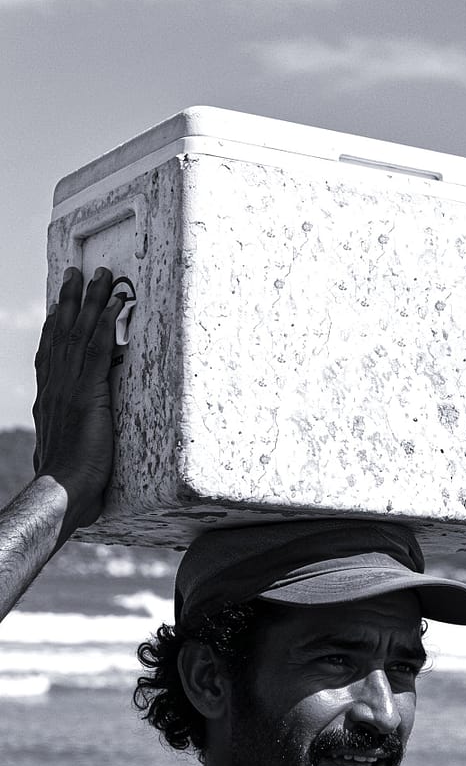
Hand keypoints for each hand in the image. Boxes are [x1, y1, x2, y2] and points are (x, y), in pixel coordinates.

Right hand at [33, 267, 124, 530]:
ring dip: (92, 301)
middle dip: (71, 301)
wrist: (62, 491)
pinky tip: (116, 304)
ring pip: (81, 334)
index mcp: (49, 399)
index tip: (60, 305)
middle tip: (75, 274)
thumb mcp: (65, 453)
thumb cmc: (67, 484)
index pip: (50, 353)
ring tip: (100, 276)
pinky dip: (107, 323)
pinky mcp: (88, 393)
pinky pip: (99, 349)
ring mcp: (70, 387)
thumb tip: (75, 441)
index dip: (56, 326)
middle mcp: (55, 386)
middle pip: (62, 333)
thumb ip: (70, 439)